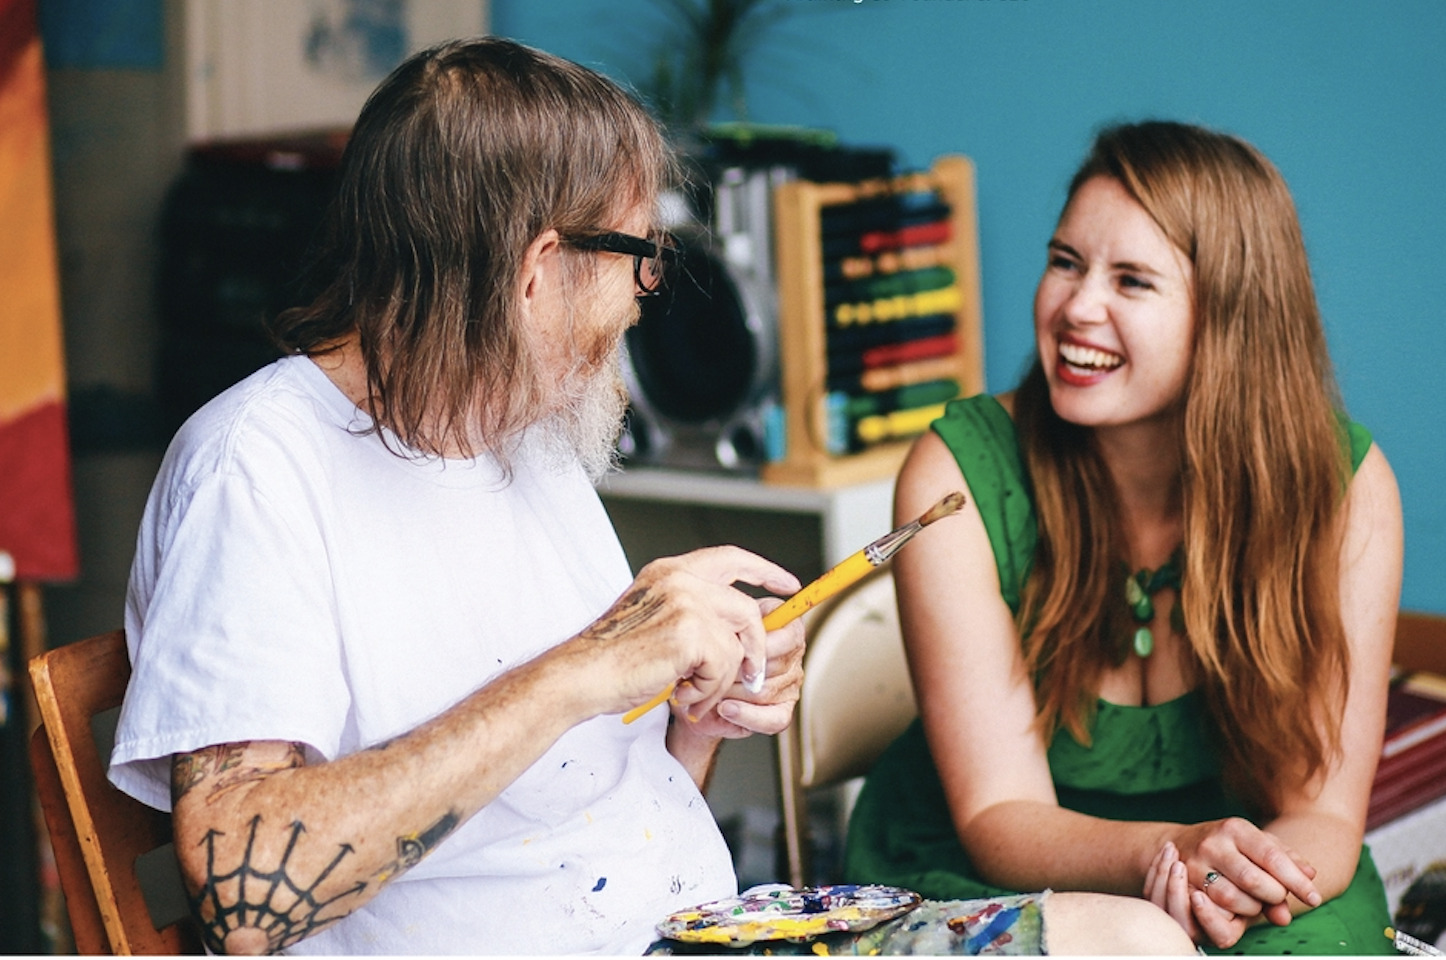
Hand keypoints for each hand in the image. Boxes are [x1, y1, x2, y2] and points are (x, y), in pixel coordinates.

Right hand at [578, 546, 800, 721]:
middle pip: (746, 610)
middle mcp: (680, 579)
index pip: (730, 558)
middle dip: (754, 649)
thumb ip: (692, 611)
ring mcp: (686, 602)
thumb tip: (740, 627)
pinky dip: (709, 690)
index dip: (764, 570)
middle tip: (751, 677)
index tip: (788, 585)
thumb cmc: (613, 657)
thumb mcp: (654, 618)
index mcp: (670, 571)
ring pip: (738, 645)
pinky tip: (681, 694)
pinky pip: (725, 666)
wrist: (583, 675)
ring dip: (720, 680)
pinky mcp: (690, 632)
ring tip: (691, 692)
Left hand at [675, 596, 805, 738]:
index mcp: (786, 629)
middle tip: (712, 667)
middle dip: (737, 668)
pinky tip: (726, 708)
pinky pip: (772, 719)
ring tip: (712, 686)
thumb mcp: (720, 622)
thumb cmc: (710, 650)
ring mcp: (789, 686)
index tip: (736, 647)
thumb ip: (734, 613)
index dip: (762, 643)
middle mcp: (792, 657)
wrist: (697, 688)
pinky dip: (746, 715)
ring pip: (765, 691)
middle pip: (773, 665)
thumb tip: (733, 608)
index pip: (790, 634)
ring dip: (733, 690)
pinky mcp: (781, 712)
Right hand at [1159, 818, 1320, 946]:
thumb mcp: (1256, 843)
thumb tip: (1311, 878)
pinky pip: (1213, 911)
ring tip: (1255, 900)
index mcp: (1234, 828)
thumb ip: (1286, 859)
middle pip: (1253, 881)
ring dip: (1252, 908)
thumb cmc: (1228, 846)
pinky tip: (1237, 908)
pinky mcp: (1183, 886)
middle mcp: (1212, 844)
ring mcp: (1193, 865)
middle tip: (1278, 897)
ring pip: (1232, 899)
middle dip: (1274, 895)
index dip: (1296, 881)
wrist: (1177, 844)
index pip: (1271, 857)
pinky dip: (1230, 914)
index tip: (1314, 898)